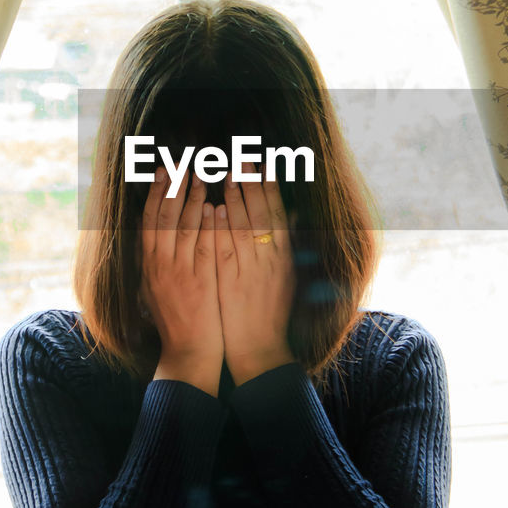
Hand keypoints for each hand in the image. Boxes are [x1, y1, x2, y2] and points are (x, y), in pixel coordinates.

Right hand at [139, 165, 223, 396]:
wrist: (188, 353)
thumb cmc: (176, 321)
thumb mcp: (156, 289)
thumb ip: (157, 262)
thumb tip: (154, 237)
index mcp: (149, 266)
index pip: (149, 221)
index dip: (156, 193)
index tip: (163, 170)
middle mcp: (160, 265)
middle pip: (163, 217)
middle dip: (172, 187)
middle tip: (180, 162)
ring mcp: (180, 272)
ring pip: (184, 227)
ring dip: (191, 198)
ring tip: (200, 174)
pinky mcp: (201, 281)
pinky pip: (203, 247)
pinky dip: (207, 225)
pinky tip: (213, 207)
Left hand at [214, 160, 296, 383]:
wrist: (260, 349)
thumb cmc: (272, 312)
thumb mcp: (287, 275)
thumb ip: (288, 243)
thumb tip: (294, 213)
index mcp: (284, 257)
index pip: (278, 214)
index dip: (270, 188)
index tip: (262, 165)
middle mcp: (269, 260)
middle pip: (261, 214)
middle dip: (252, 184)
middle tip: (242, 159)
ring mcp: (250, 270)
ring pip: (243, 228)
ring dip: (235, 200)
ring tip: (226, 175)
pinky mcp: (231, 282)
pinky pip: (225, 249)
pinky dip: (220, 228)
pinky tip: (212, 209)